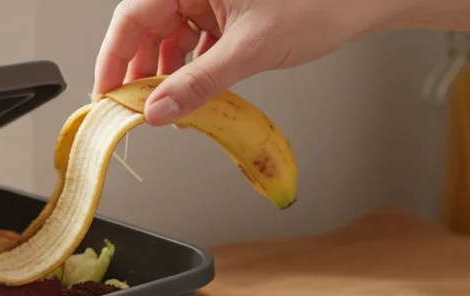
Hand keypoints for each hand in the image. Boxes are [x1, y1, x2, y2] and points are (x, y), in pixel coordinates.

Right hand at [93, 0, 397, 125]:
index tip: (106, 96)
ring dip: (167, 76)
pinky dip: (192, 71)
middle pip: (147, 29)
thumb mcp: (250, 50)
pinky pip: (195, 42)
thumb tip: (159, 111)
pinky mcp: (228, 12)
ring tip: (167, 109)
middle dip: (140, 73)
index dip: (113, 60)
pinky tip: (194, 96)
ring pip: (170, 38)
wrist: (364, 1)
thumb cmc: (319, 4)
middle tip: (134, 111)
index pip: (131, 17)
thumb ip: (199, 84)